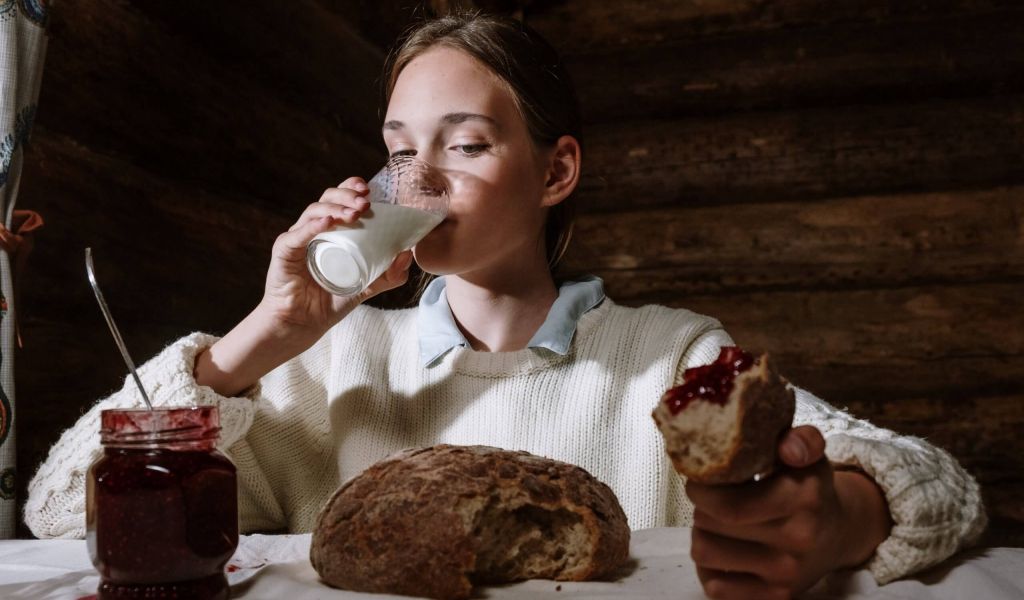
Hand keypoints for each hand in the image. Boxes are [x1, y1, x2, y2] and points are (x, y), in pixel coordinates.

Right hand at [193, 178, 415, 396]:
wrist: (303, 324)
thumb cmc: (329, 302)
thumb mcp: (366, 286)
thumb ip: (389, 274)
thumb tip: (409, 254)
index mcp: (331, 231)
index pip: (339, 201)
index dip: (351, 189)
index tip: (369, 190)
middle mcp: (312, 230)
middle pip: (327, 199)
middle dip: (347, 196)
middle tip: (366, 203)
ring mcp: (297, 238)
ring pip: (314, 212)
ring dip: (335, 209)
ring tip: (354, 214)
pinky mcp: (284, 252)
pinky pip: (297, 235)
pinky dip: (312, 226)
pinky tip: (327, 223)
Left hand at [685, 425, 890, 598]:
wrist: (840, 533)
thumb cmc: (811, 488)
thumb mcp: (810, 456)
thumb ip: (801, 441)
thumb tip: (789, 447)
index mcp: (802, 498)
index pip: (728, 505)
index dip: (701, 490)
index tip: (699, 480)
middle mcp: (796, 539)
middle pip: (709, 525)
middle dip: (699, 507)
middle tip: (707, 499)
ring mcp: (785, 574)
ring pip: (705, 553)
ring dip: (700, 535)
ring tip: (713, 523)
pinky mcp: (775, 597)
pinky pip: (716, 587)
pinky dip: (709, 568)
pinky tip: (723, 551)